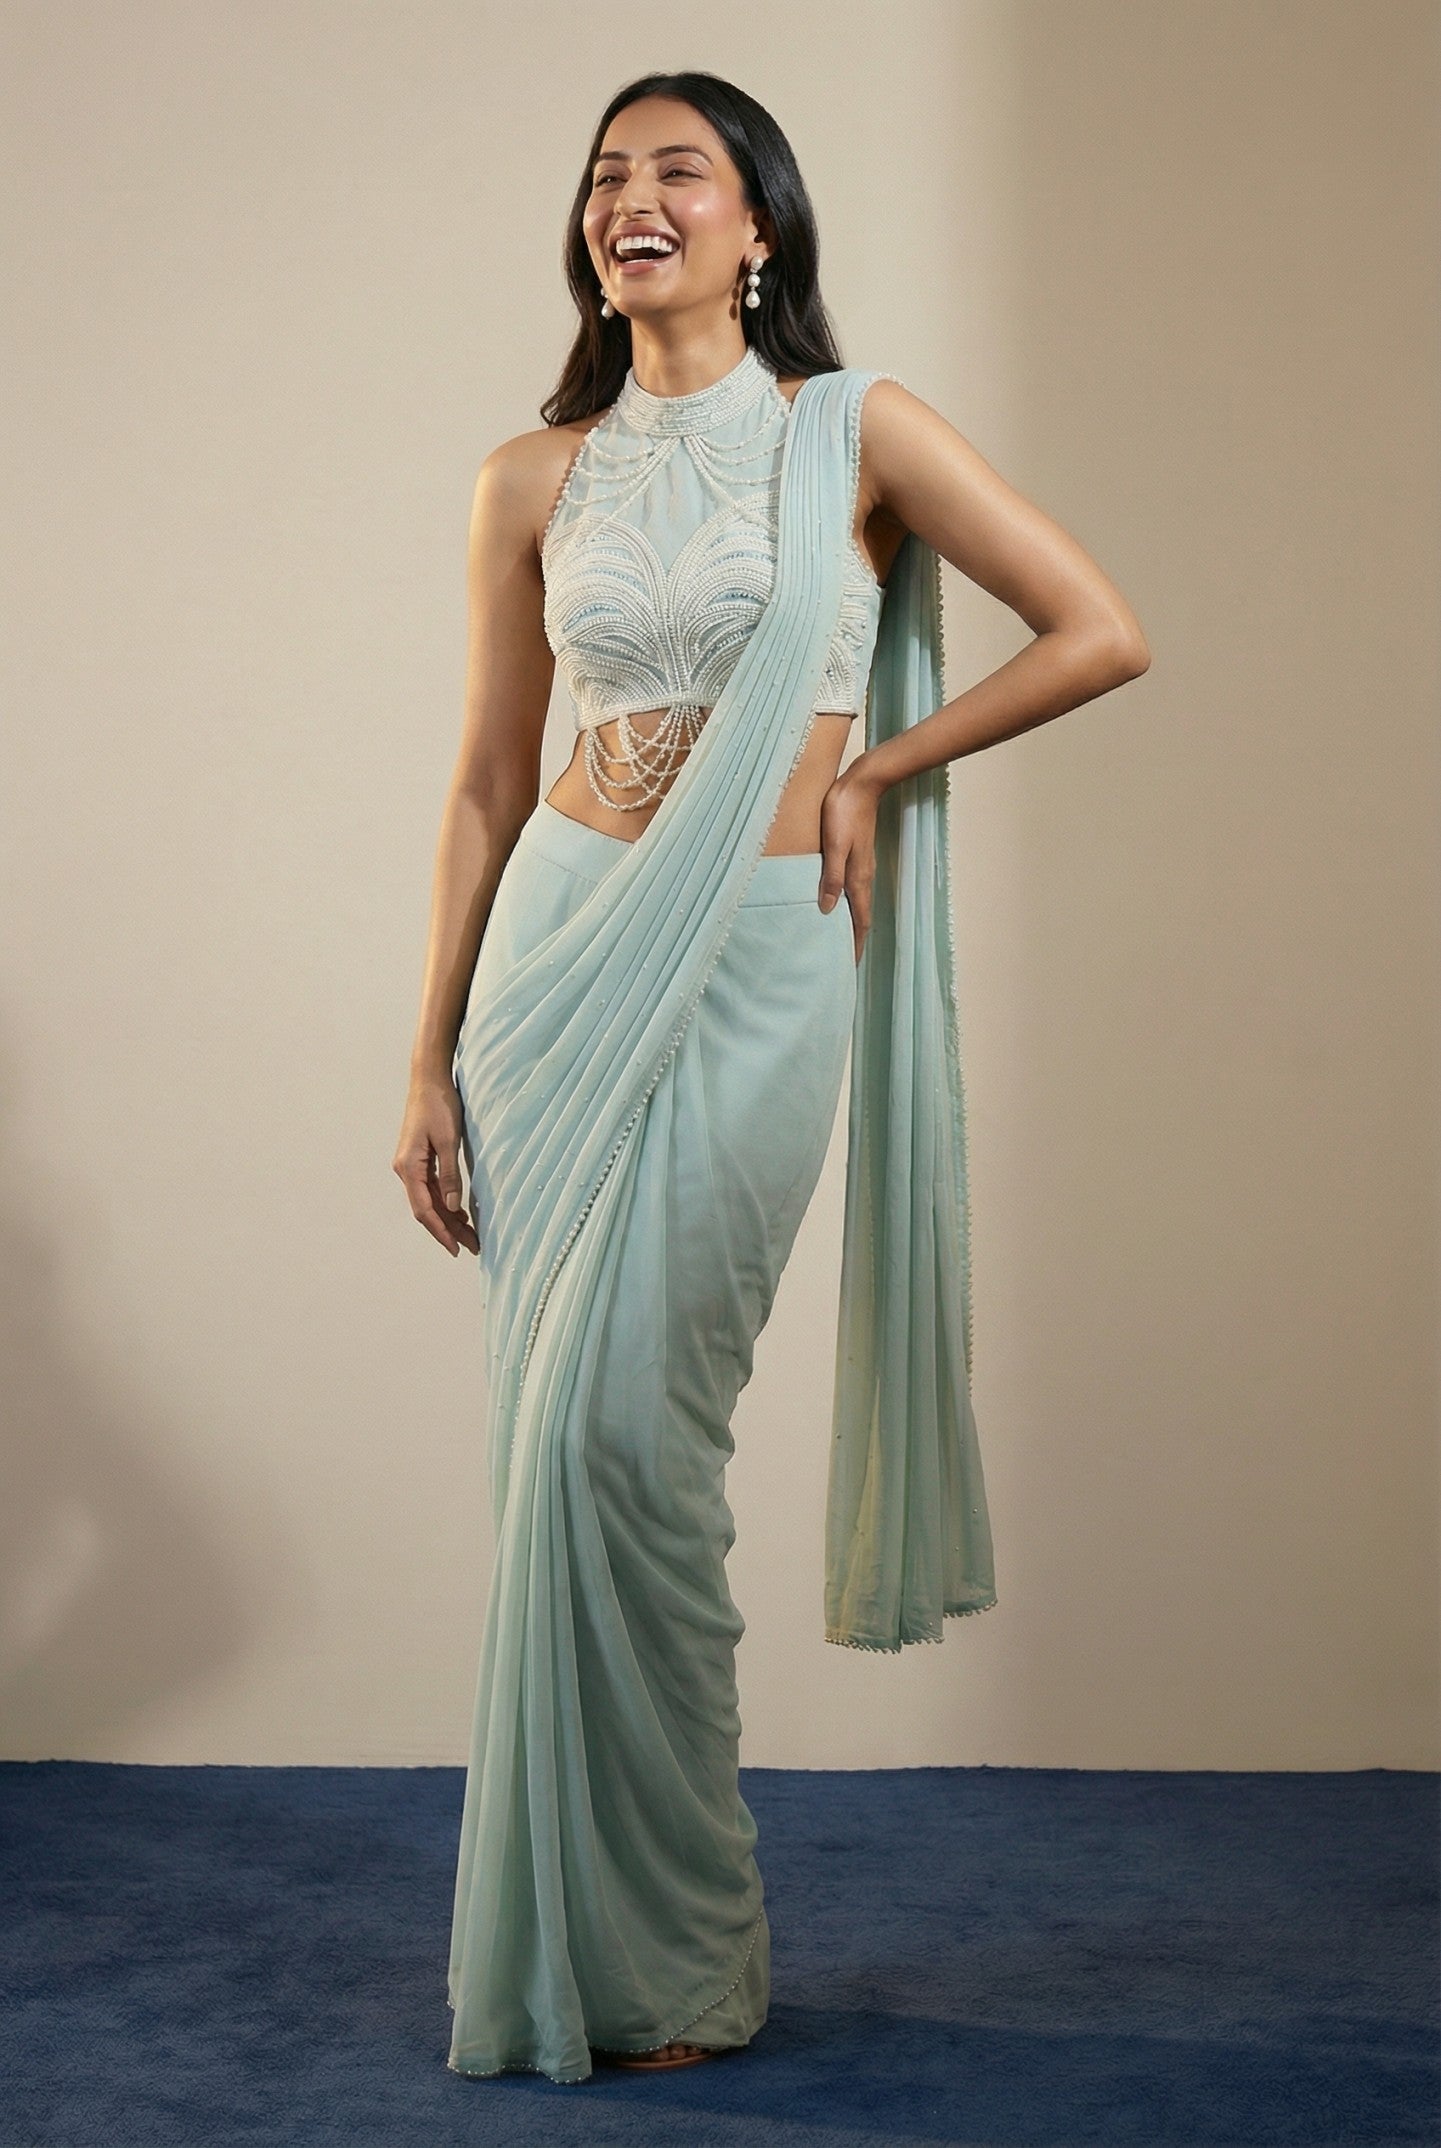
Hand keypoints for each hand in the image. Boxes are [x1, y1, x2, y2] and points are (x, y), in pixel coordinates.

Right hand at [393, 1072, 479, 1257]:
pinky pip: (431, 1188)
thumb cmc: (439, 1104)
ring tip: (469, 1236)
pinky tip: (459, 1213)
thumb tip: (451, 1207)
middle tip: (472, 1247)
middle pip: (426, 1209)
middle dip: (447, 1230)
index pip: (423, 1210)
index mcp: (409, 1167)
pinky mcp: (420, 1159)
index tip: (456, 1248)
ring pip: (429, 1201)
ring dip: (448, 1219)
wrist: (429, 1079)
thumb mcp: (449, 1140)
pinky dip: (445, 1203)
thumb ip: (449, 1175)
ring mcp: (411, 1165)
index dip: (440, 1232)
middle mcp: (406, 1169)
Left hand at [818, 763, 882, 965]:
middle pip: (860, 917)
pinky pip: (851, 888)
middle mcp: (862, 875)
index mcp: (858, 878)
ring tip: (837, 940)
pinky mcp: (856, 855)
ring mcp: (860, 865)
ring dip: (849, 923)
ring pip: (856, 903)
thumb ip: (831, 877)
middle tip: (842, 961)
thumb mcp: (834, 845)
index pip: (859, 921)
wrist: (862, 783)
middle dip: (853, 940)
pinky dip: (846, 904)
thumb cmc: (845, 811)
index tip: (848, 966)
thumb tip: (826, 910)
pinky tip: (835, 904)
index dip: (854, 944)